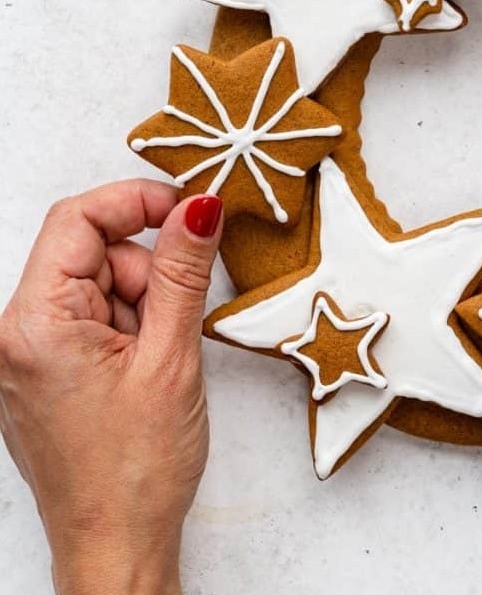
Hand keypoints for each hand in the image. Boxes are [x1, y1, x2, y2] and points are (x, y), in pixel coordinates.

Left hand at [0, 183, 222, 594]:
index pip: (77, 220)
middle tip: (176, 318)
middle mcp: (16, 333)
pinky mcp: (48, 369)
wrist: (117, 544)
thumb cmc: (136, 468)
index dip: (137, 201)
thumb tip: (198, 206)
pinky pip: (94, 317)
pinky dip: (131, 326)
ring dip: (142, 303)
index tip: (189, 206)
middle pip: (91, 252)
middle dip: (146, 270)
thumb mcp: (172, 356)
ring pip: (98, 284)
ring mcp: (29, 353)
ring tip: (160, 359)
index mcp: (34, 324)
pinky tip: (147, 368)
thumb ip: (182, 271)